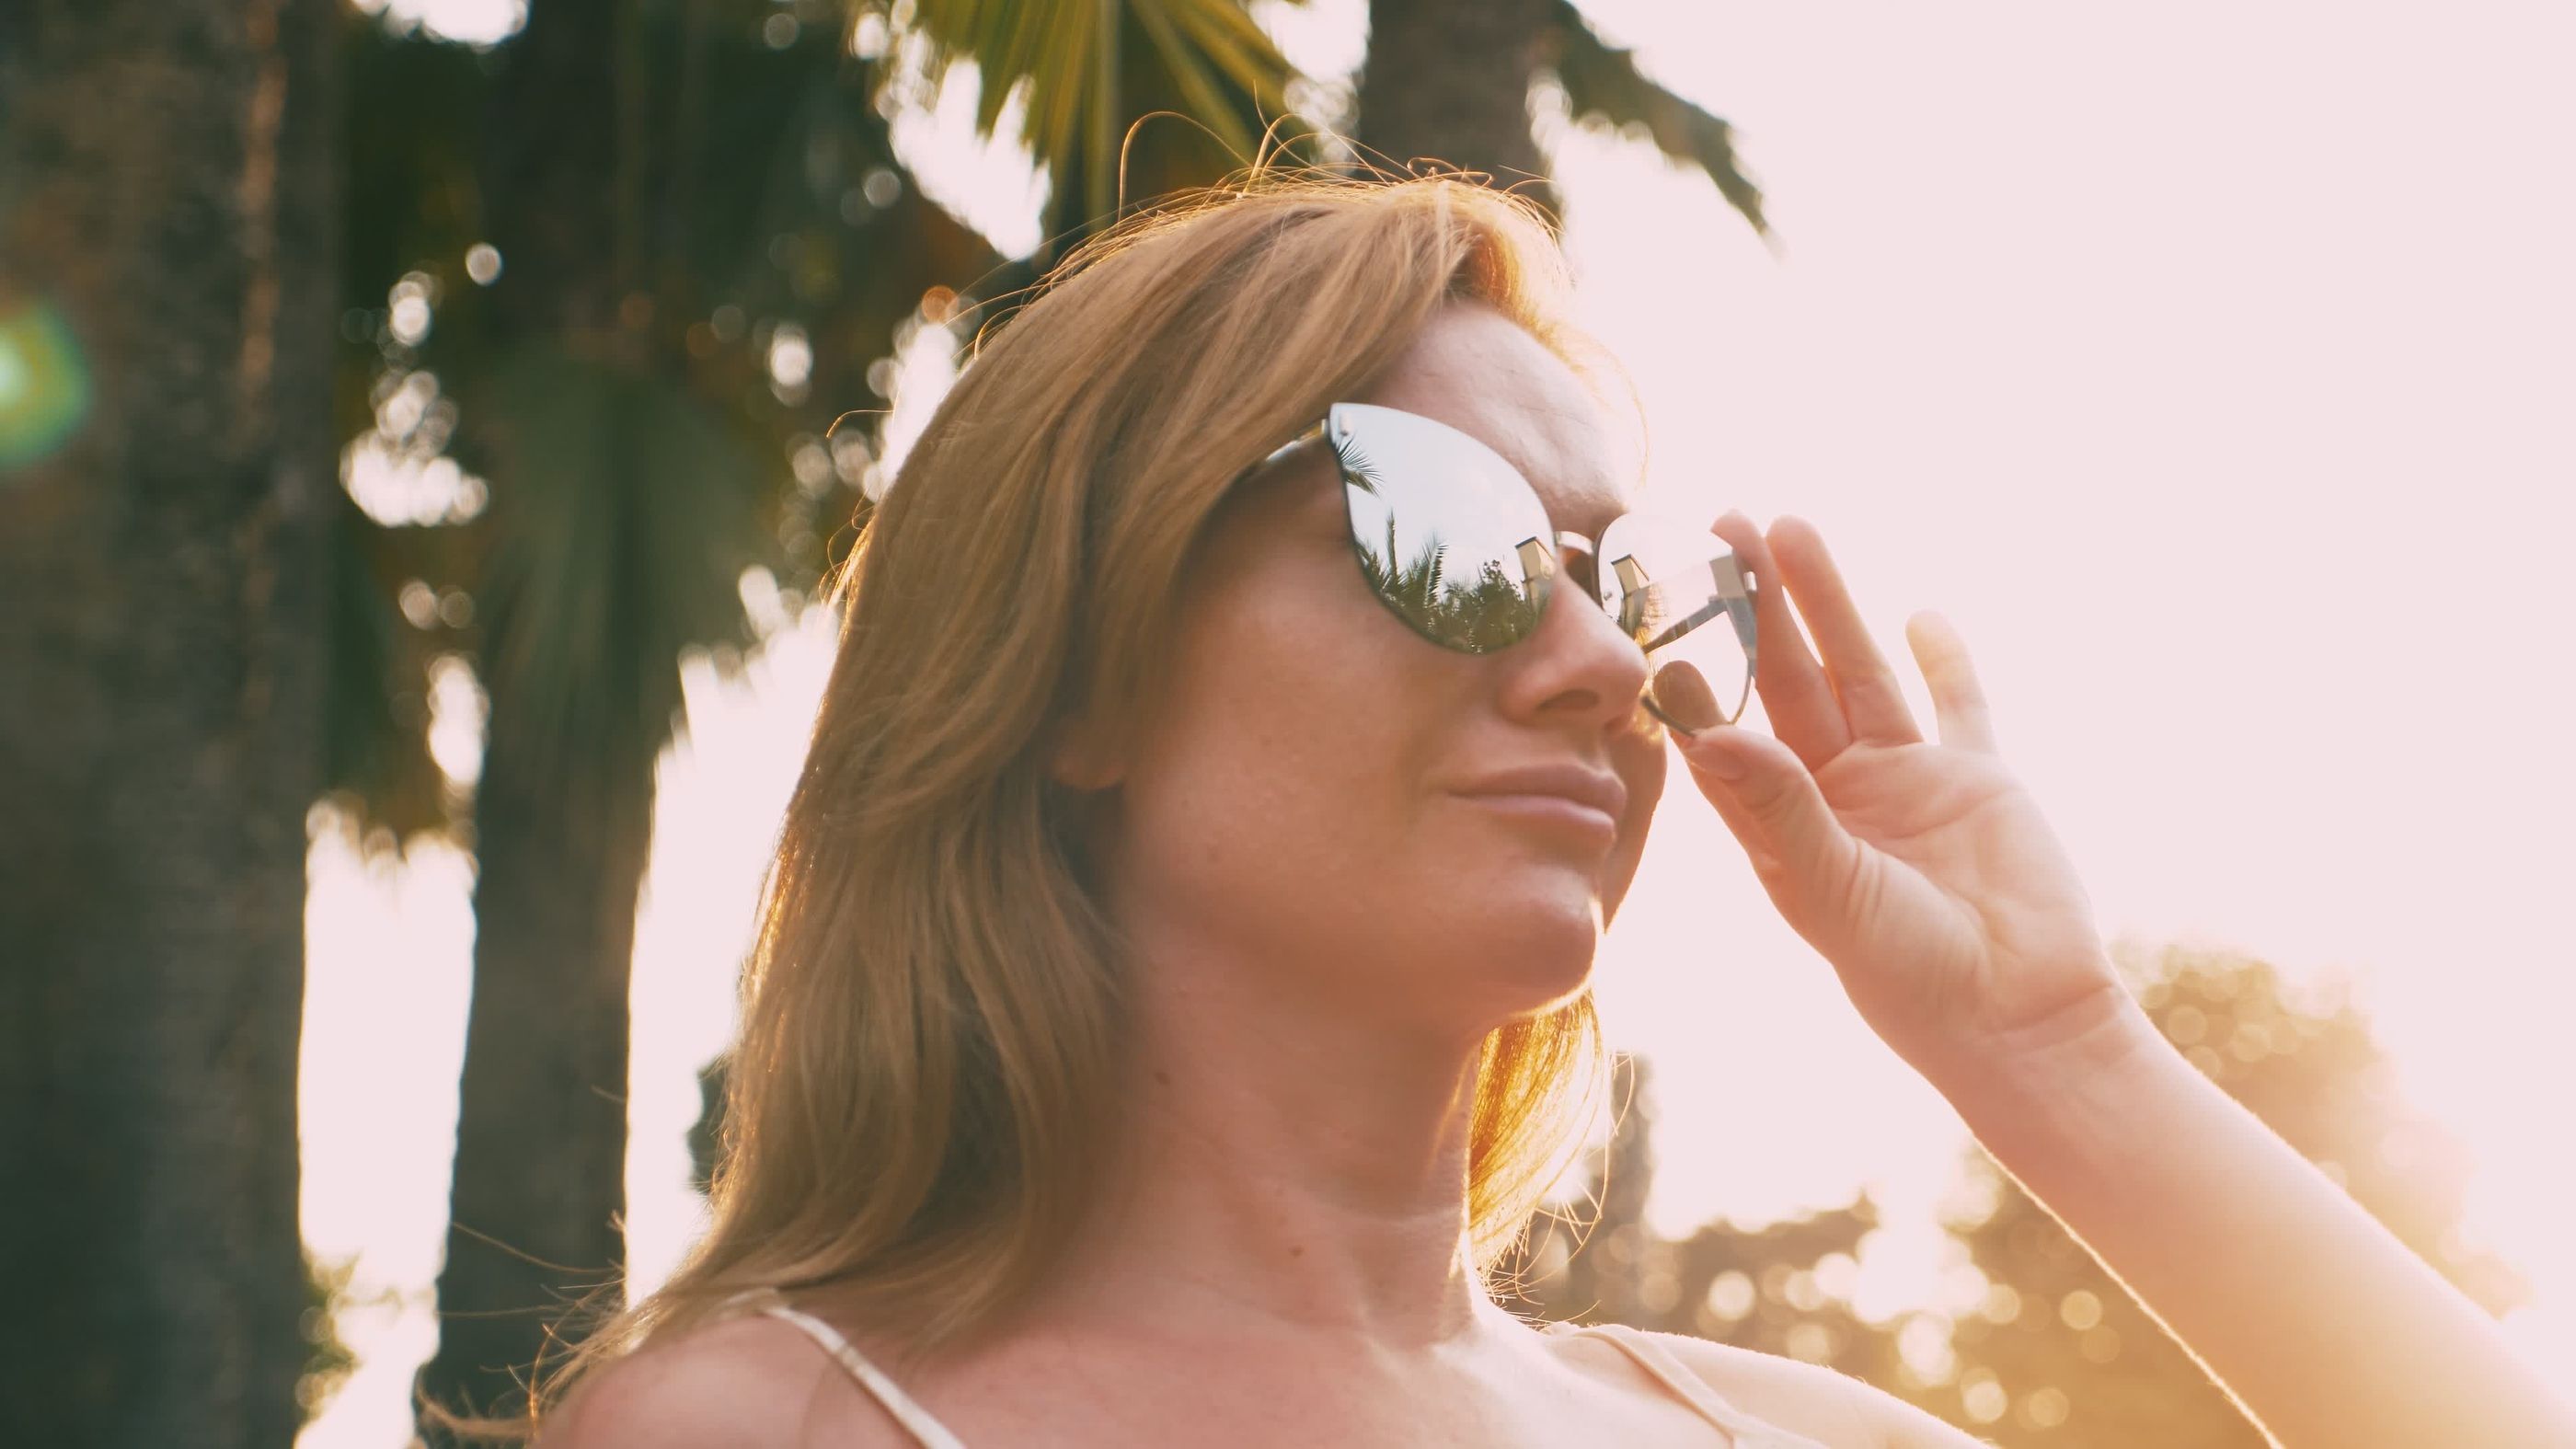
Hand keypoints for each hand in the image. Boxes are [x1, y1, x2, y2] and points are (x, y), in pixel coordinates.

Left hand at [1675, 512, 2136, 1088]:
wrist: (2022, 1017)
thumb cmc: (1910, 978)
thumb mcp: (1831, 891)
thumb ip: (1779, 809)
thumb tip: (1709, 731)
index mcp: (1777, 831)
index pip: (1718, 734)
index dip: (1687, 672)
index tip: (1649, 607)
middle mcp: (1832, 797)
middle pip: (1782, 681)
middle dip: (1751, 606)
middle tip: (1716, 526)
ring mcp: (1905, 782)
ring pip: (1856, 671)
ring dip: (1826, 602)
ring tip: (1790, 526)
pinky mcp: (1976, 778)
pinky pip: (1956, 703)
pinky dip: (1943, 657)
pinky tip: (1917, 610)